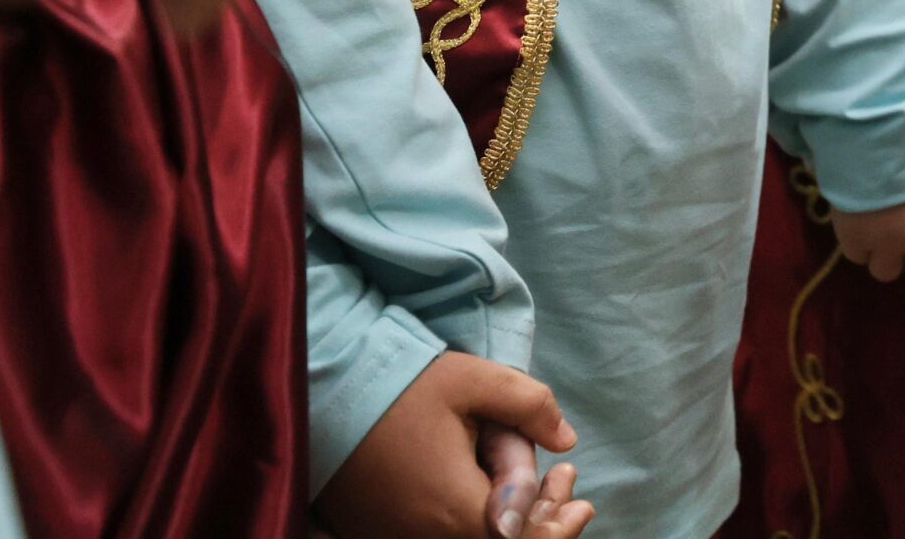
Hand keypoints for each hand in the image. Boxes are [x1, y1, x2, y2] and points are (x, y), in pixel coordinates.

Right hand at [316, 352, 578, 538]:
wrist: (325, 389)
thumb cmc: (401, 384)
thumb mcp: (474, 380)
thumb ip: (530, 406)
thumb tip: (567, 440)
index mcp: (456, 511)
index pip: (521, 536)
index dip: (555, 525)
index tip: (579, 503)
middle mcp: (426, 537)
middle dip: (539, 522)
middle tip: (566, 492)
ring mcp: (398, 537)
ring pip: (469, 536)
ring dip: (507, 522)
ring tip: (540, 489)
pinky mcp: (377, 531)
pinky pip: (437, 533)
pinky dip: (471, 520)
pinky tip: (493, 497)